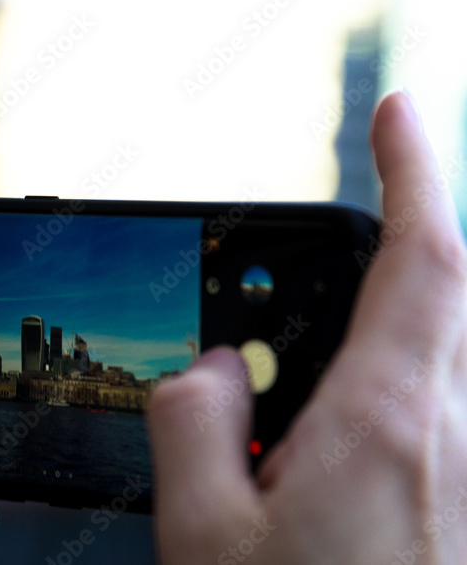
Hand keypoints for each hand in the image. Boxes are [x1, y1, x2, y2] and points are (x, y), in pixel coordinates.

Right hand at [148, 91, 466, 562]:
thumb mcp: (203, 533)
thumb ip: (193, 419)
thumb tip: (210, 367)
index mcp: (387, 424)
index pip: (424, 257)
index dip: (414, 170)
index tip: (400, 110)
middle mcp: (450, 439)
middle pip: (441, 297)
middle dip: (389, 250)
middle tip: (308, 271)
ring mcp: (466, 477)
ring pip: (436, 359)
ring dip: (378, 331)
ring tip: (293, 386)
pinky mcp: (460, 507)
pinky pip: (432, 415)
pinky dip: (386, 390)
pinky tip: (318, 450)